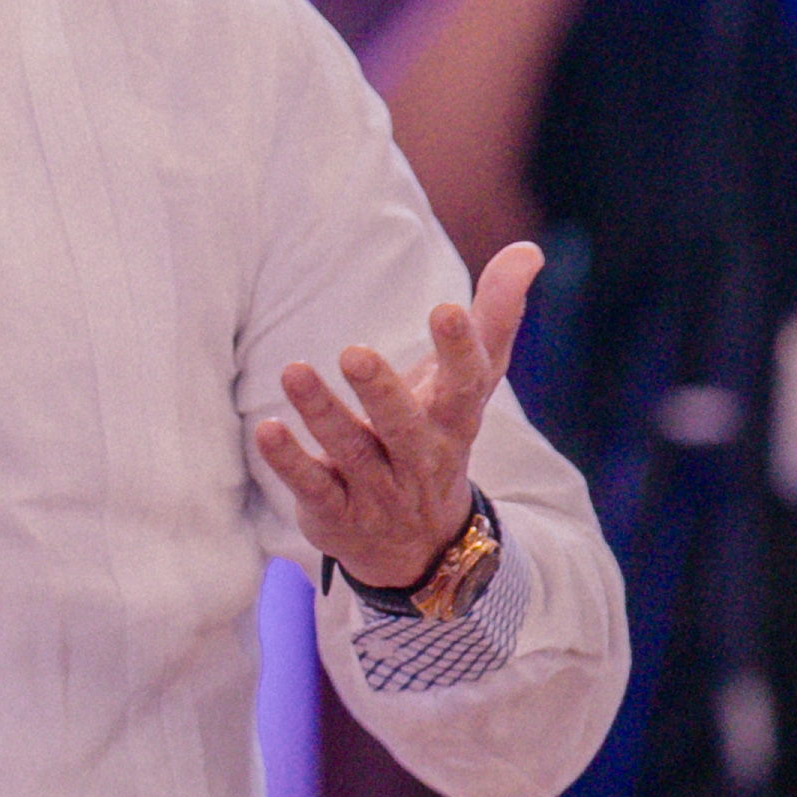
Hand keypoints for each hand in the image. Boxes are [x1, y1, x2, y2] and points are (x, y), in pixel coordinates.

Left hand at [257, 240, 544, 591]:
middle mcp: (420, 457)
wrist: (422, 548)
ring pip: (351, 452)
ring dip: (322, 414)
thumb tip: (529, 248)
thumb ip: (495, 314)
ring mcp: (378, 489)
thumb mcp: (471, 382)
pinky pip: (312, 487)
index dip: (460, 349)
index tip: (447, 309)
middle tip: (354, 353)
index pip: (466, 384)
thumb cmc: (441, 434)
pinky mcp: (336, 512)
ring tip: (294, 371)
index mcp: (455, 420)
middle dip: (381, 392)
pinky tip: (267, 429)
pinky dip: (289, 461)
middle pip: (404, 426)